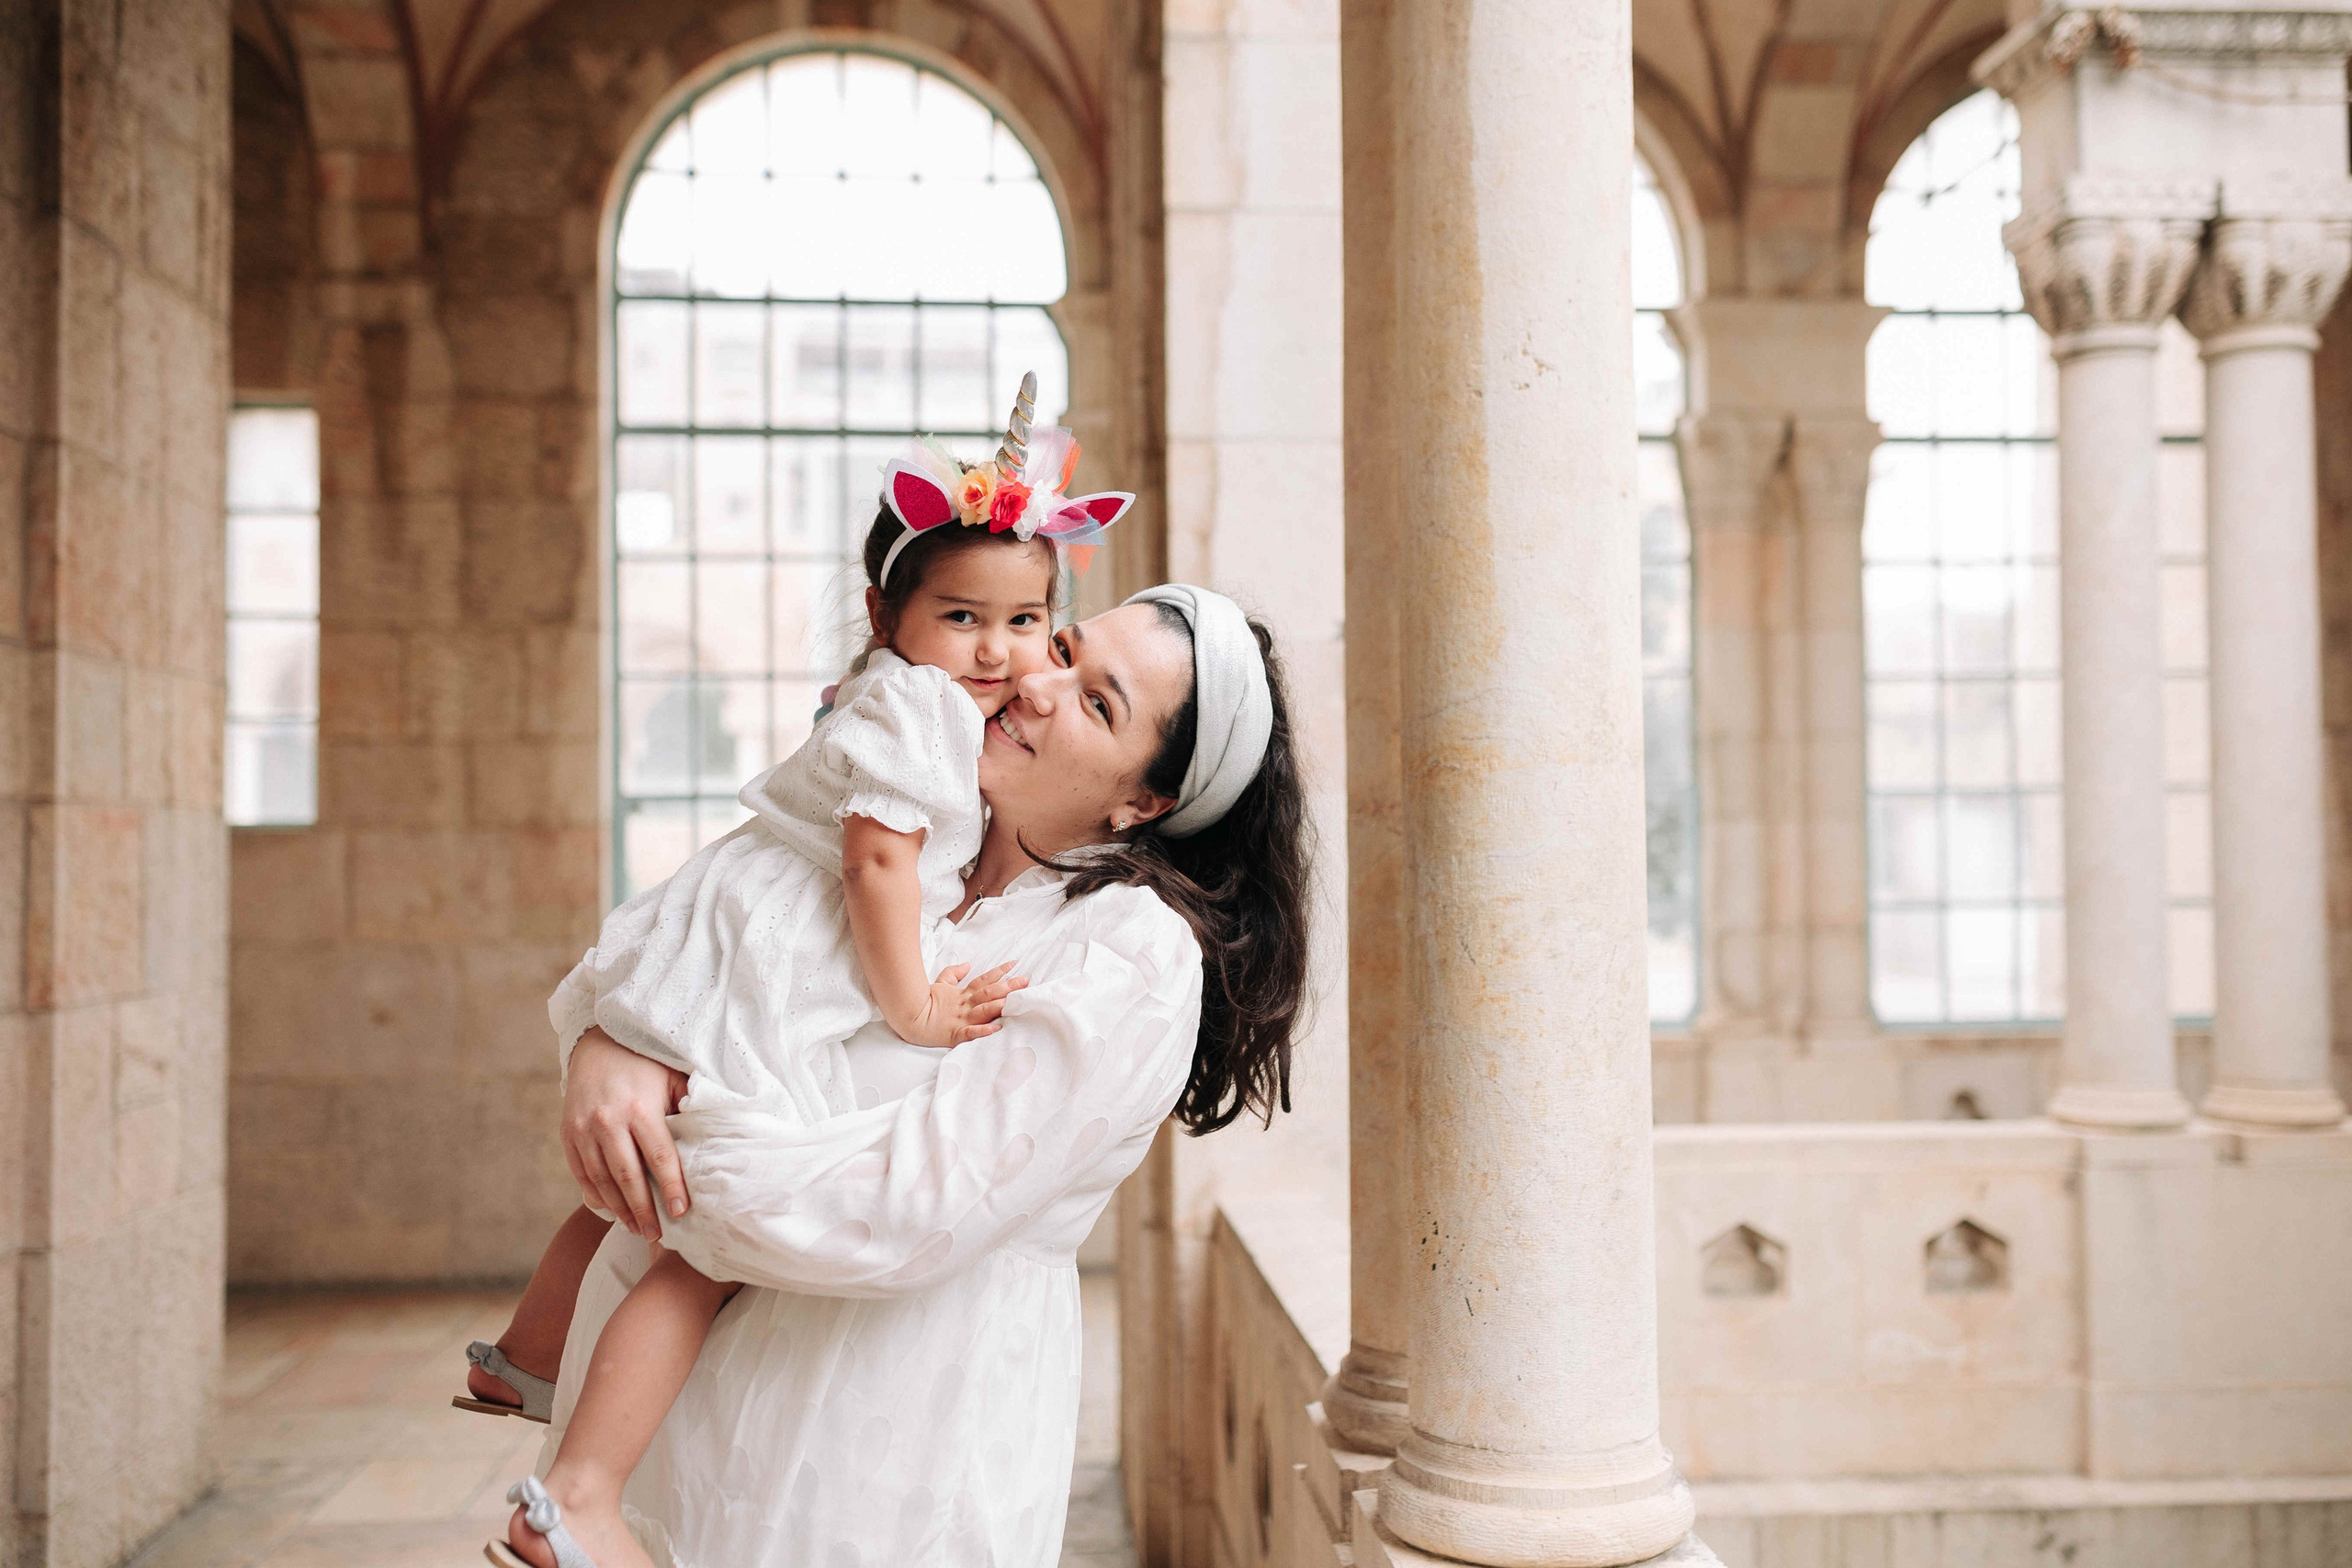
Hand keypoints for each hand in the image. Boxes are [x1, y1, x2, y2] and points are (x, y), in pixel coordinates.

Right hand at [560, 1028, 691, 1238]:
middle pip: (628, 1177)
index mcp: (640, 1108)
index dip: (671, 1188)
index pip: (659, 1158)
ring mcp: (583, 1130)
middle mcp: (608, 1122)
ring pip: (602, 1181)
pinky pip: (581, 1174)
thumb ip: (688, 1107)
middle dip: (644, 1210)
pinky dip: (595, 1196)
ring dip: (620, 1209)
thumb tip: (711, 1140)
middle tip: (656, 1235)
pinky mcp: (568, 1134)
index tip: (680, 1212)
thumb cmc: (644, 1063)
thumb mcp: (672, 1077)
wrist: (596, 1045)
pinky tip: (611, 1211)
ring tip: (637, 1228)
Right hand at [896, 961, 1027, 1048]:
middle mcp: (964, 1006)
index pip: (984, 980)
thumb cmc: (923, 1001)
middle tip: (1026, 981)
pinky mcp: (954, 1034)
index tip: (1015, 964)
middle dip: (1008, 987)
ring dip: (1000, 1005)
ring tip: (1016, 1001)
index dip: (1000, 972)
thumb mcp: (940, 984)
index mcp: (962, 994)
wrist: (907, 1019)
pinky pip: (971, 1032)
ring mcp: (960, 1019)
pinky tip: (997, 1028)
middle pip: (989, 993)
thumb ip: (954, 974)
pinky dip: (984, 1030)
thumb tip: (967, 964)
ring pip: (983, 1010)